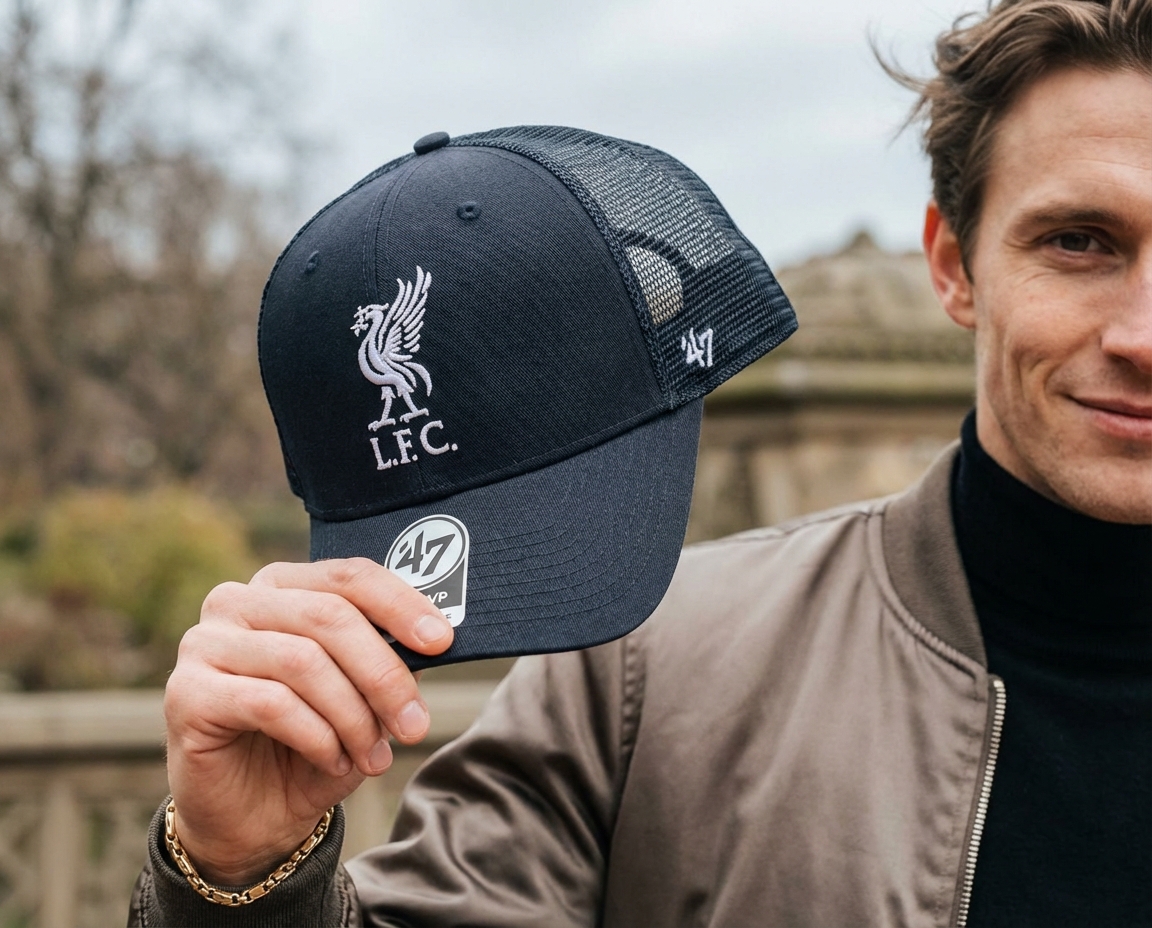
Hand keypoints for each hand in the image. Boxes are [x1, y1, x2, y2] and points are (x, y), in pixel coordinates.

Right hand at [164, 557, 453, 884]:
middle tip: (415, 724)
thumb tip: (437, 637)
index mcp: (282, 586)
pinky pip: (271, 702)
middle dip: (383, 674)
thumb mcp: (363, 696)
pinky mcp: (186, 693)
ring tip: (373, 755)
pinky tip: (334, 760)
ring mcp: (204, 643)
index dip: (400, 604)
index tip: (443, 642)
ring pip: (303, 661)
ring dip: (352, 715)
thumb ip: (390, 658)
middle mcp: (237, 602)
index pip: (348, 576)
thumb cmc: (313, 745)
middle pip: (329, 616)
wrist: (254, 817)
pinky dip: (317, 735)